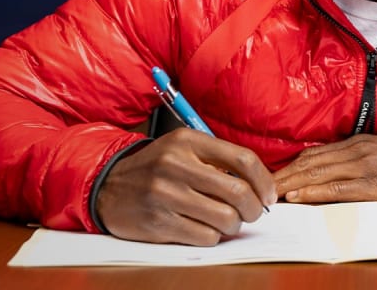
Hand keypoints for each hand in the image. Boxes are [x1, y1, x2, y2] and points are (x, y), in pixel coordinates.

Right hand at [95, 129, 276, 245]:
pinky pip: (206, 236)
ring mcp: (166, 195)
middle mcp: (176, 165)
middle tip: (252, 212)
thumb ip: (218, 159)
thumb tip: (260, 185)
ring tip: (226, 220)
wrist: (107, 187)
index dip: (265, 181)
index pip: (243, 160)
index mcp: (187, 141)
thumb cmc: (155, 168)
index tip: (269, 195)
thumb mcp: (182, 149)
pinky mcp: (159, 222)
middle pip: (239, 192)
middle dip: (254, 208)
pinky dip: (212, 236)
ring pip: (226, 219)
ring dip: (234, 225)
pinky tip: (204, 227)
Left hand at [273, 134, 376, 202]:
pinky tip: (297, 197)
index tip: (270, 176)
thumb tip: (329, 169)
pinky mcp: (373, 184)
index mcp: (357, 142)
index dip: (289, 167)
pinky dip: (313, 193)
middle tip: (257, 186)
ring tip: (268, 193)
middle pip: (308, 163)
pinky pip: (336, 188)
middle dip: (282, 176)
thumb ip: (356, 157)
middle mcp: (355, 150)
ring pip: (316, 174)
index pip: (313, 155)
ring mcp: (363, 166)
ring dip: (289, 184)